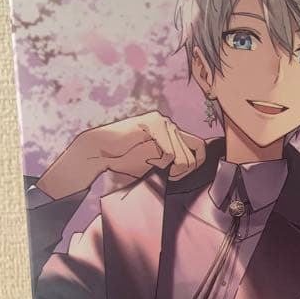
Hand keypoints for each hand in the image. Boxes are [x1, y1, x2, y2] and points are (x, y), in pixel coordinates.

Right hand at [36, 111, 205, 199]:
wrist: (99, 152)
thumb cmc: (124, 160)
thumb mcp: (156, 164)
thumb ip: (174, 163)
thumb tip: (193, 168)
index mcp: (172, 133)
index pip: (200, 147)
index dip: (196, 164)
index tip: (179, 176)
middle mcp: (170, 125)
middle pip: (197, 151)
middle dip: (185, 170)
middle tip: (169, 176)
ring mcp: (162, 122)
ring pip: (184, 154)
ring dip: (174, 169)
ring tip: (156, 169)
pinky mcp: (153, 123)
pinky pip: (170, 151)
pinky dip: (163, 163)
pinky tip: (150, 162)